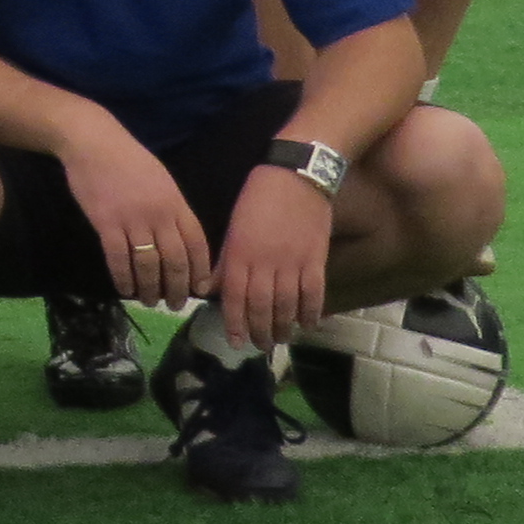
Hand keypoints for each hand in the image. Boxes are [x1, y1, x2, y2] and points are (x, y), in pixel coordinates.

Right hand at [56, 114, 208, 310]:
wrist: (94, 143)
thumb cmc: (129, 160)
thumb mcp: (162, 181)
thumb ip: (173, 210)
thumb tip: (180, 241)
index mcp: (176, 204)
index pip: (197, 245)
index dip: (200, 272)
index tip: (200, 290)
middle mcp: (159, 215)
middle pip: (175, 261)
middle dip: (177, 288)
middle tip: (174, 305)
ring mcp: (132, 220)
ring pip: (148, 265)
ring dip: (150, 288)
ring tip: (149, 301)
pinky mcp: (106, 224)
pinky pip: (118, 259)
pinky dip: (123, 279)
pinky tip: (124, 290)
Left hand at [214, 165, 334, 351]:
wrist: (296, 177)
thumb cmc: (257, 198)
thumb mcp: (232, 227)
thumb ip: (224, 261)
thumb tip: (207, 289)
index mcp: (240, 254)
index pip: (234, 297)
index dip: (234, 322)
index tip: (236, 341)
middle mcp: (265, 264)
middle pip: (261, 307)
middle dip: (259, 331)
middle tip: (260, 346)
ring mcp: (293, 263)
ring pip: (287, 305)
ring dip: (284, 327)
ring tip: (280, 340)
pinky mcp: (316, 260)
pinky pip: (314, 294)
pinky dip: (311, 312)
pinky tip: (308, 325)